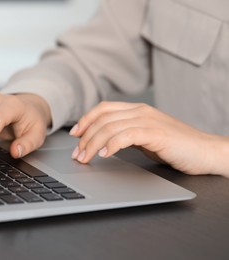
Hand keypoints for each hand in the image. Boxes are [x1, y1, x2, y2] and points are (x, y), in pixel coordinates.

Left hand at [69, 101, 228, 175]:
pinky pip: (126, 136)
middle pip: (102, 119)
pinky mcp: (155, 133)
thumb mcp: (145, 137)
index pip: (103, 108)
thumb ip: (126, 134)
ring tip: (85, 158)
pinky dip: (111, 145)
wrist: (205, 151)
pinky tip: (105, 155)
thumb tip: (104, 141)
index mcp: (137, 109)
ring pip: (110, 127)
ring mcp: (148, 120)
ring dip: (93, 144)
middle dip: (85, 137)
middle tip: (77, 154)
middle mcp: (140, 111)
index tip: (74, 134)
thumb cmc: (176, 146)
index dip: (86, 120)